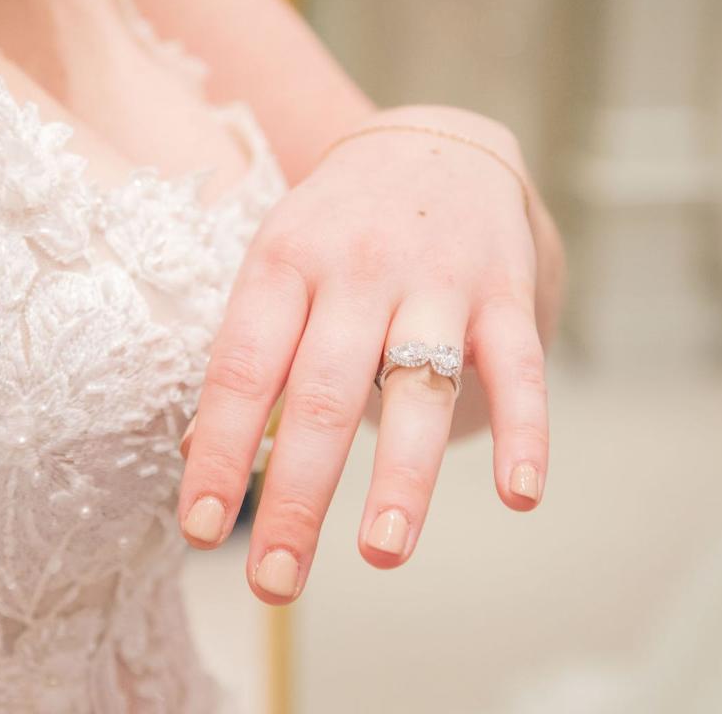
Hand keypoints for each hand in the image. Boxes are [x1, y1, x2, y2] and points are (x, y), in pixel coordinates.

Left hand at [177, 106, 562, 603]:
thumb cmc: (338, 225)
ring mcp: (437, 280)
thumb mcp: (276, 263)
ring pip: (419, 385)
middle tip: (278, 578)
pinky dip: (525, 430)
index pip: (241, 368)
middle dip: (298, 494)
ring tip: (382, 551)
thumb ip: (249, 350)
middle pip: (322, 392)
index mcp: (284, 261)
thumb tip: (195, 451)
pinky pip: (520, 366)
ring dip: (403, 475)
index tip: (201, 529)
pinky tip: (521, 495)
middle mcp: (357, 267)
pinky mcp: (504, 290)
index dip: (218, 450)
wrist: (432, 142)